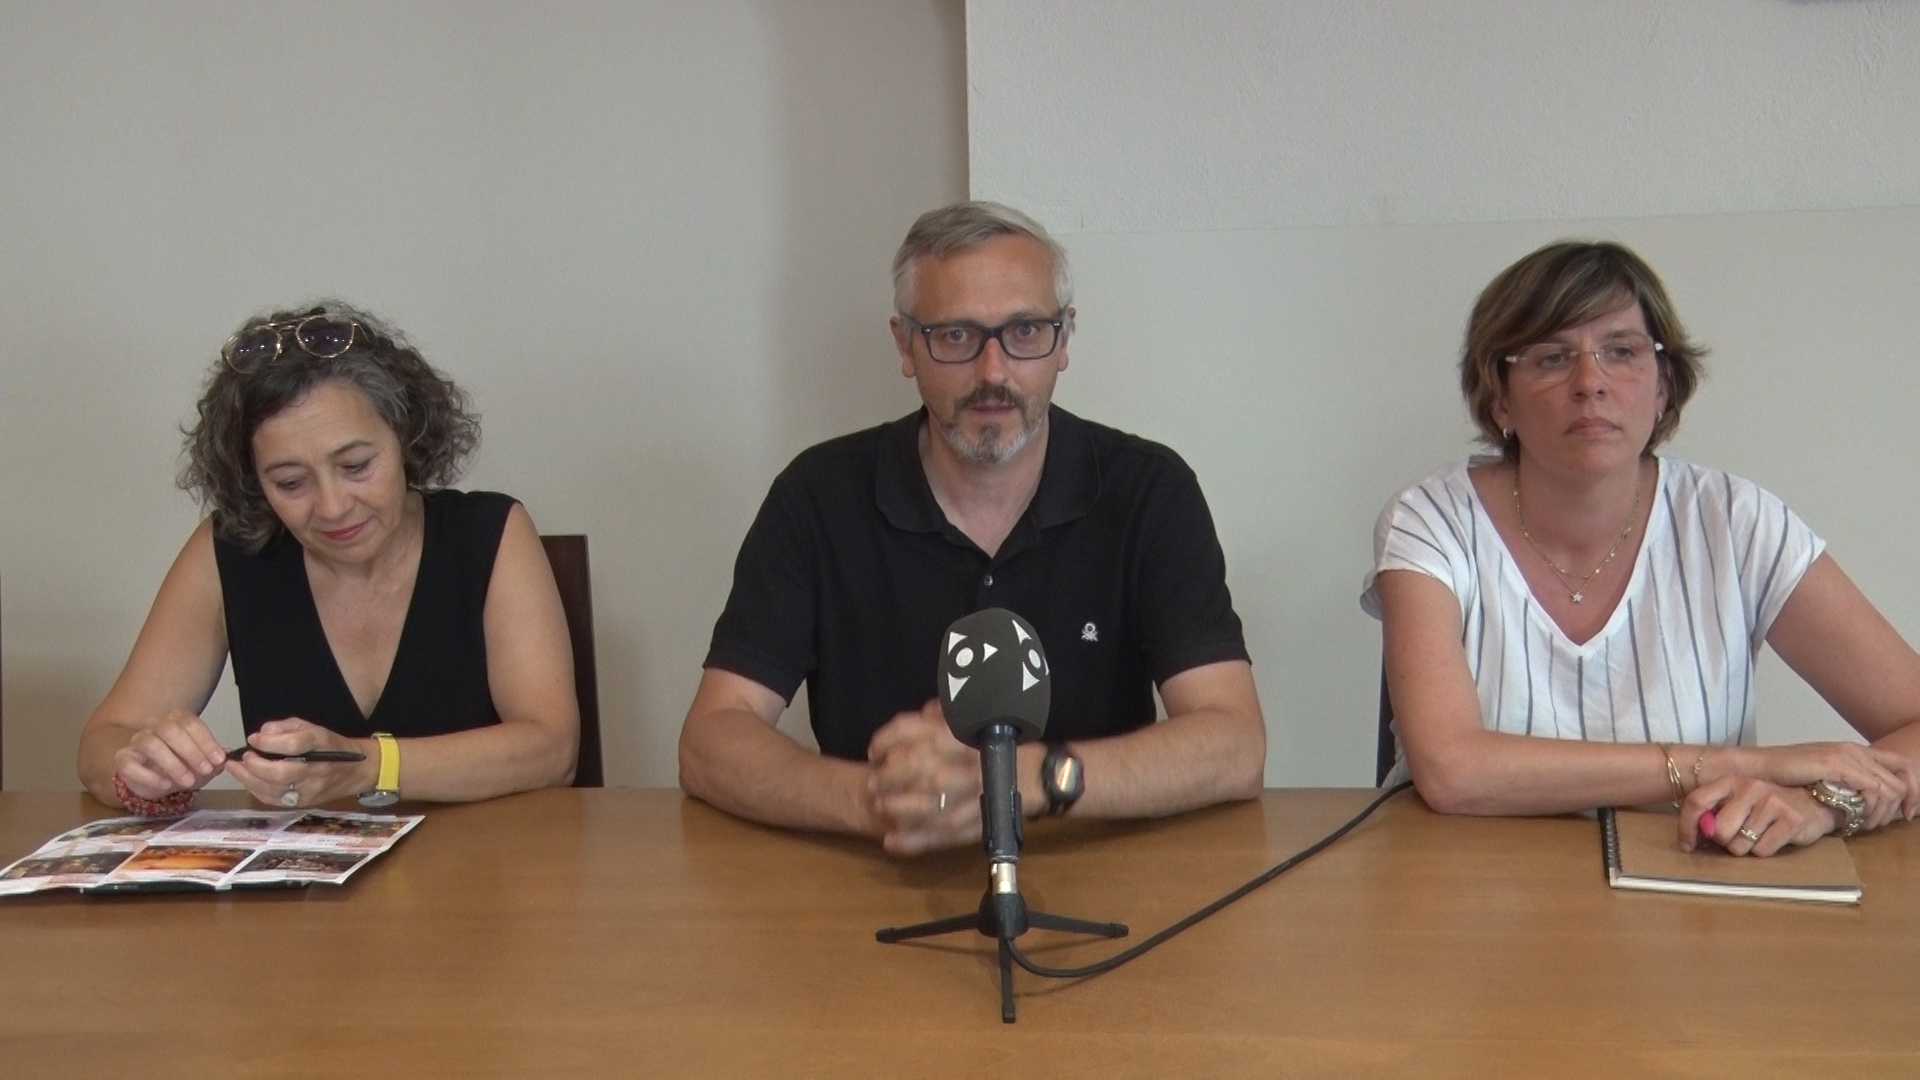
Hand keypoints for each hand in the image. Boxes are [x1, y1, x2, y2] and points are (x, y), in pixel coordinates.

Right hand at [113, 709, 227, 798]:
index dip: (206, 741)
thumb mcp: (203, 764)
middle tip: (205, 770)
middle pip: (170, 729)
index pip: (190, 722)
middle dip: (191, 751)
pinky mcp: (123, 759)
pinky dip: (149, 776)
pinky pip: (130, 764)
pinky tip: (165, 785)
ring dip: (173, 764)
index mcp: (176, 721)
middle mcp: (155, 726)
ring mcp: (137, 741)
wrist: (153, 781)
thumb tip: (227, 757)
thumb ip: (215, 759)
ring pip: (150, 743)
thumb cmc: (181, 766)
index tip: (218, 759)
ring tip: (188, 781)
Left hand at [226, 718, 375, 809]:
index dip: (269, 742)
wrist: (358, 771)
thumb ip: (285, 727)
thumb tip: (260, 734)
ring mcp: (310, 790)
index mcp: (322, 745)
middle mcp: (317, 770)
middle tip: (242, 757)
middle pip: (281, 773)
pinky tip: (248, 781)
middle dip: (255, 766)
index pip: (293, 745)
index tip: (253, 739)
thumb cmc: (331, 746)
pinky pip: (274, 800)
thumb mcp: (312, 727)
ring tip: (236, 768)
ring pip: (274, 790)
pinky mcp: (304, 803)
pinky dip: (256, 790)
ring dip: (249, 780)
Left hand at [866, 700, 981, 855]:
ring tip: (880, 807)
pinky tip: (891, 842)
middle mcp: (967, 767)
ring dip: (896, 808)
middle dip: (888, 777)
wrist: (1031, 778)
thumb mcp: (972, 724)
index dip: (888, 742)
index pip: (918, 732)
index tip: (874, 751)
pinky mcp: (972, 828)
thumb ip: (946, 717)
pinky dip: (912, 842)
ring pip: (926, 806)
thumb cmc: (996, 748)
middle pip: (917, 768)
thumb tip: (926, 712)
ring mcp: (970, 800)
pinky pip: (939, 837)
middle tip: (872, 782)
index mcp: (964, 738)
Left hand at [1679, 777, 1832, 856]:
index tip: (1687, 846)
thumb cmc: (1767, 806)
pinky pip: (1762, 851)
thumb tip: (1690, 840)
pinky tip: (1775, 837)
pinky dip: (1765, 851)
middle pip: (1719, 831)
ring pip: (1740, 845)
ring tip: (1760, 833)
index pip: (1696, 801)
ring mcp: (1771, 802)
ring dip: (1747, 847)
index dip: (1687, 827)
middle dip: (1725, 842)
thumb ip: (1714, 813)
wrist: (1813, 802)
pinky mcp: (1791, 820)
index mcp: (1730, 781)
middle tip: (1739, 836)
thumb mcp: (1738, 801)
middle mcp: (1749, 787)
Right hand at [1744, 742, 1918, 829]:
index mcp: (1855, 750)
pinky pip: (1872, 789)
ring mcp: (1847, 756)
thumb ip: (1847, 784)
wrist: (1758, 769)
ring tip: (1866, 825)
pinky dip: (1871, 807)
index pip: (1903, 766)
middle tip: (1883, 825)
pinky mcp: (1837, 765)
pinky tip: (1858, 818)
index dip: (1913, 791)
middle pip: (1903, 779)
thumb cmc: (1785, 777)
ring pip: (1891, 788)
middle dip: (1901, 807)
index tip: (1907, 813)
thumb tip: (1866, 804)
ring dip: (1884, 812)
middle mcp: (1856, 750)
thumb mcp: (1824, 778)